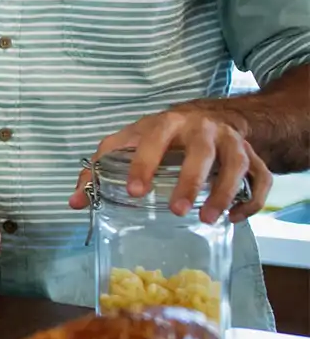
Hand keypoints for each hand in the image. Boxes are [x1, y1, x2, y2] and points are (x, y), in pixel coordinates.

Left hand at [69, 106, 270, 223]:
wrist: (210, 119)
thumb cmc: (161, 136)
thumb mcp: (129, 142)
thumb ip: (100, 169)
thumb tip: (76, 203)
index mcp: (168, 123)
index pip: (155, 138)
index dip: (145, 163)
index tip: (136, 192)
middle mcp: (204, 129)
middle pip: (202, 151)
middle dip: (190, 180)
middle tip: (176, 211)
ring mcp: (232, 142)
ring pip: (238, 164)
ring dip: (225, 193)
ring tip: (207, 219)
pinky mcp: (254, 157)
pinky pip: (261, 179)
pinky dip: (252, 200)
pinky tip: (234, 219)